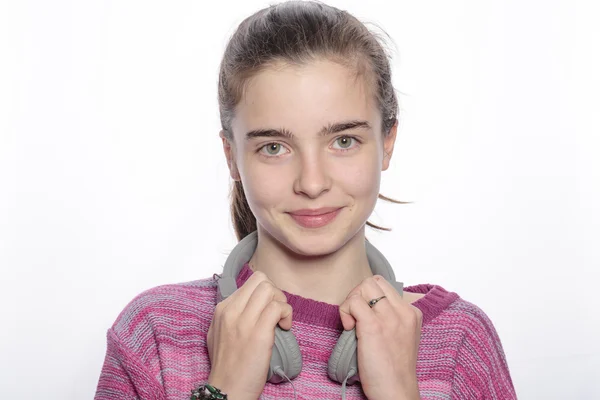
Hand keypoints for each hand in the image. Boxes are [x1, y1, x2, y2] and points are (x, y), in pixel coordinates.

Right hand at [207, 271, 292, 399]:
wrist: (227, 389)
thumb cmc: (227, 366)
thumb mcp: (218, 333)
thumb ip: (231, 315)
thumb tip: (249, 304)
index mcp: (222, 309)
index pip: (250, 282)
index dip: (265, 293)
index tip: (268, 308)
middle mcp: (231, 311)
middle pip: (261, 280)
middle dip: (275, 293)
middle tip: (276, 312)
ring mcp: (244, 321)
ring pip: (270, 290)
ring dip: (282, 302)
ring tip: (280, 320)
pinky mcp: (258, 333)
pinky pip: (278, 308)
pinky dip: (287, 314)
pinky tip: (284, 327)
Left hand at [339, 275, 421, 399]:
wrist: (397, 392)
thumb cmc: (394, 370)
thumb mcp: (401, 337)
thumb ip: (391, 319)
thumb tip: (366, 307)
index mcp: (412, 313)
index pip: (384, 285)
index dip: (368, 296)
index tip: (364, 315)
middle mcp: (403, 312)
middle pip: (373, 282)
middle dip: (358, 295)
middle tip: (355, 317)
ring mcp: (389, 318)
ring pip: (363, 287)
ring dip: (351, 302)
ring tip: (352, 323)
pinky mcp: (374, 326)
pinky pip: (353, 303)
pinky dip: (345, 312)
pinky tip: (349, 329)